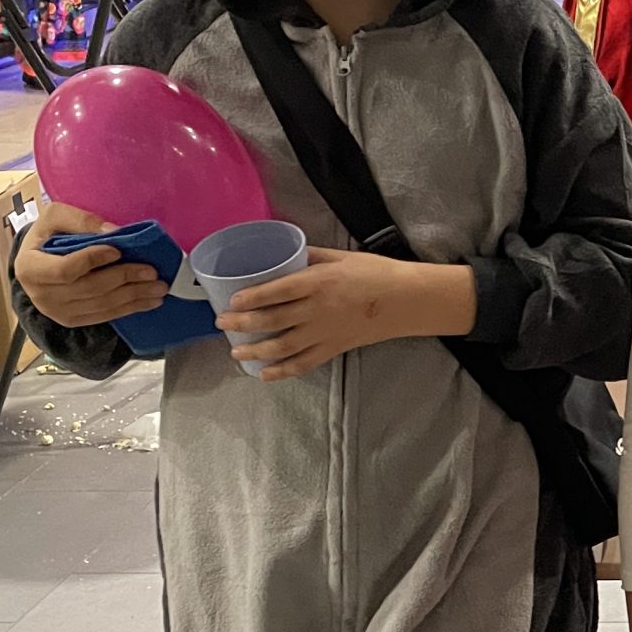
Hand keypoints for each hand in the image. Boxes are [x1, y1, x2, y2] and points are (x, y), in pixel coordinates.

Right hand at [14, 203, 166, 327]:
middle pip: (89, 289)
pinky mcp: (72, 321)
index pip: (64, 270)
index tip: (117, 250)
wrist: (37, 262)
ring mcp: (57, 312)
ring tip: (159, 287)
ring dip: (134, 297)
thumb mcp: (54, 217)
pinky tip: (149, 301)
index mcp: (29, 268)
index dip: (92, 260)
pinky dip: (129, 308)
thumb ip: (79, 220)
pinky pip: (104, 316)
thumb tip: (112, 232)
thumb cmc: (46, 236)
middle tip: (152, 271)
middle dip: (124, 279)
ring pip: (101, 305)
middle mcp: (41, 295)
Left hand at [218, 247, 473, 384]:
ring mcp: (325, 333)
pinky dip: (283, 371)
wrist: (408, 301)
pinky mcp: (334, 348)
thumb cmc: (376, 272)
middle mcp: (318, 310)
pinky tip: (264, 374)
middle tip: (223, 323)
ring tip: (236, 352)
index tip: (232, 300)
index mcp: (319, 282)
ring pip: (283, 346)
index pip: (278, 291)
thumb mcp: (341, 256)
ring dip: (256, 351)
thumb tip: (283, 257)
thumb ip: (310, 257)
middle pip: (273, 320)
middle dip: (244, 324)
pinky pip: (304, 363)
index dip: (252, 297)